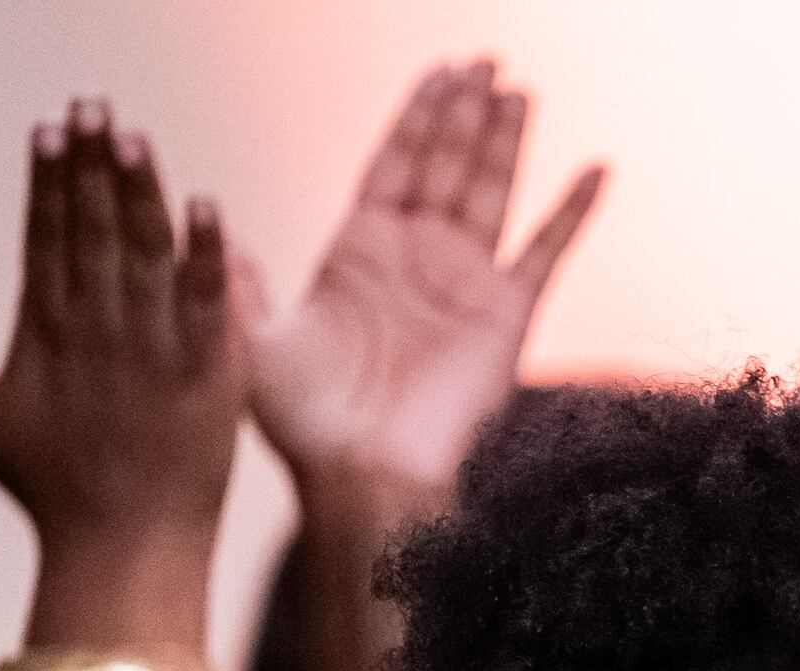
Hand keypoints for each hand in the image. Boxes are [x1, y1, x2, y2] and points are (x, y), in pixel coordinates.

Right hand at [0, 100, 243, 552]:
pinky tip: (203, 204)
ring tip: (132, 137)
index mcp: (43, 333)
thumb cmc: (49, 493)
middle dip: (91, 163)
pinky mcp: (205, 372)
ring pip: (145, 251)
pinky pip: (207, 299)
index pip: (44, 236)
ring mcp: (150, 349)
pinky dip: (206, 251)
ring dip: (139, 189)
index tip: (48, 131)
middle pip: (92, 228)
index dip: (47, 180)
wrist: (124, 550)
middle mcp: (94, 331)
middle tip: (93, 106)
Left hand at [250, 59, 602, 502]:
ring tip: (520, 90)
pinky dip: (573, 211)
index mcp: (359, 251)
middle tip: (484, 60)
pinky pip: (547, 252)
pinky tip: (595, 169)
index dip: (416, 116)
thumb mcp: (253, 341)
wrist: (364, 480)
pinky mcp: (507, 317)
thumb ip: (240, 279)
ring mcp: (465, 284)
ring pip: (493, 192)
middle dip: (464, 112)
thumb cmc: (307, 426)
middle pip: (446, 163)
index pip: (393, 162)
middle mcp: (417, 258)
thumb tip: (203, 217)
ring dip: (508, 141)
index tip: (438, 73)